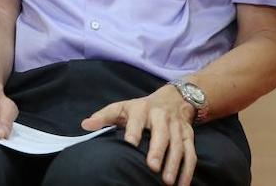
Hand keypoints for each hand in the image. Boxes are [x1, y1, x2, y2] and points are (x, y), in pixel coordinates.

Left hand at [81, 86, 196, 185]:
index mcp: (142, 110)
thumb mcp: (122, 108)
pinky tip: (183, 185)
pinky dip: (188, 170)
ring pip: (178, 145)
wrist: (174, 99)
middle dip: (158, 150)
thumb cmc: (141, 108)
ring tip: (167, 181)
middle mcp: (161, 117)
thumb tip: (85, 125)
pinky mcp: (188, 136)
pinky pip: (191, 153)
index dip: (133, 131)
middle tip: (152, 167)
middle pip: (161, 133)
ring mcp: (177, 127)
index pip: (136, 120)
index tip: (129, 144)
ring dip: (174, 164)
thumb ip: (104, 117)